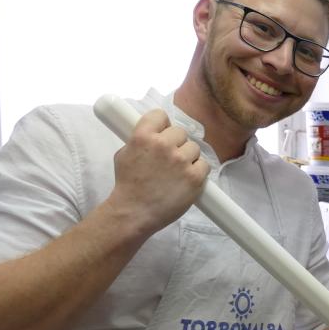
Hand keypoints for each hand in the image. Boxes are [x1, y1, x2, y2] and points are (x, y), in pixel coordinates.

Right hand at [105, 109, 208, 235]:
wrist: (134, 213)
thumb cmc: (128, 185)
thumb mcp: (124, 154)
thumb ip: (140, 139)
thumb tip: (154, 130)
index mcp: (143, 137)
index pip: (160, 115)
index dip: (162, 125)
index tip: (162, 134)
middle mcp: (163, 145)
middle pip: (180, 132)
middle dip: (175, 144)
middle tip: (168, 159)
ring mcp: (181, 161)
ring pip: (194, 148)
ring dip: (187, 158)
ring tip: (176, 172)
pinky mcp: (195, 177)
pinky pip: (204, 164)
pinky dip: (197, 171)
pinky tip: (186, 179)